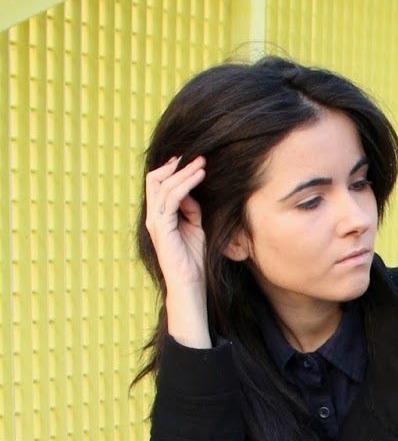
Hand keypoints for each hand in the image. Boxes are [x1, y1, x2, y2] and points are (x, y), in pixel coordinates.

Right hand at [144, 154, 207, 297]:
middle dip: (177, 166)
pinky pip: (172, 198)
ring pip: (164, 185)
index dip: (172, 170)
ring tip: (202, 163)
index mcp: (159, 216)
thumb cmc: (193, 259)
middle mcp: (153, 216)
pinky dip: (186, 184)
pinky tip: (199, 176)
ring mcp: (155, 221)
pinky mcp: (161, 226)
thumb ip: (191, 210)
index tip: (192, 161)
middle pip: (156, 179)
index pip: (158, 184)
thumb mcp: (195, 228)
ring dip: (184, 172)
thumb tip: (191, 194)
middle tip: (199, 157)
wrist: (189, 283)